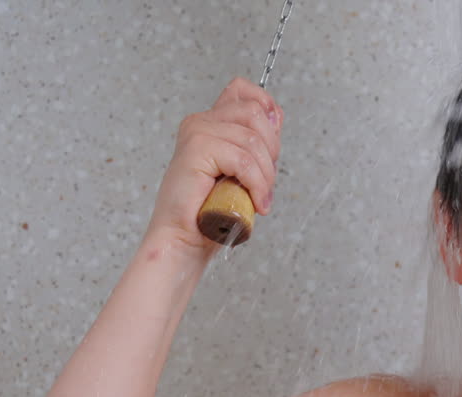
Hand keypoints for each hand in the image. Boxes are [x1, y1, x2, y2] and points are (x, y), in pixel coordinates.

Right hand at [146, 77, 282, 251]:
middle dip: (271, 152)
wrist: (185, 239)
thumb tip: (276, 116)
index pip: (244, 91)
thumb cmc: (211, 210)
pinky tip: (256, 203)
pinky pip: (244, 160)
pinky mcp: (197, 149)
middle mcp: (201, 122)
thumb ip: (256, 142)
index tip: (272, 143)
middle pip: (256, 114)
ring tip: (259, 197)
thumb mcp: (244, 170)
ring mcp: (197, 133)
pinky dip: (257, 185)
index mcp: (211, 123)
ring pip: (253, 140)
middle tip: (264, 183)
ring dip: (265, 175)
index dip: (267, 109)